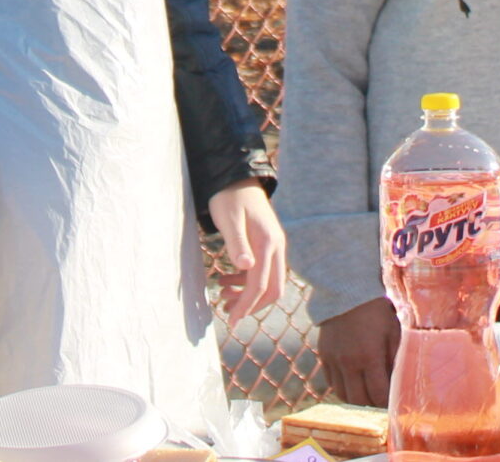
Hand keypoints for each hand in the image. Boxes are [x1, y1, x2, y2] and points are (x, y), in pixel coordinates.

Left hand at [207, 180, 288, 322]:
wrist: (236, 178)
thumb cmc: (229, 198)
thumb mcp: (229, 220)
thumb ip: (237, 244)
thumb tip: (246, 268)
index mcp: (269, 243)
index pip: (260, 284)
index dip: (246, 305)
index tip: (232, 321)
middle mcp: (277, 247)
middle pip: (272, 289)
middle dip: (251, 305)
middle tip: (228, 312)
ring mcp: (274, 246)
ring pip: (268, 282)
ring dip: (247, 295)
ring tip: (222, 297)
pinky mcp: (267, 245)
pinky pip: (262, 272)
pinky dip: (246, 281)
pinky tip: (227, 280)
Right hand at [315, 297, 398, 407]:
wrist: (347, 291)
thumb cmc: (376, 312)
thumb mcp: (393, 333)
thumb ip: (394, 360)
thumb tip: (397, 383)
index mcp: (368, 357)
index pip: (378, 395)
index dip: (387, 403)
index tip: (393, 400)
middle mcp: (348, 362)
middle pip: (358, 400)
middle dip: (371, 403)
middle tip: (380, 398)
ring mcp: (333, 360)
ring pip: (342, 394)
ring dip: (355, 398)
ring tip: (366, 391)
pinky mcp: (323, 355)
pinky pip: (331, 381)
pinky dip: (342, 386)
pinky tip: (352, 379)